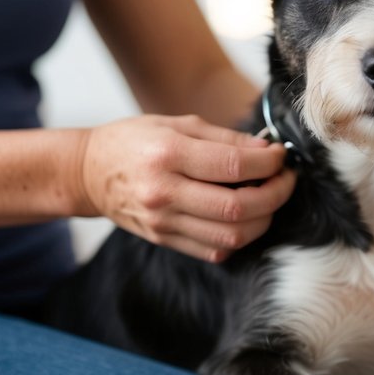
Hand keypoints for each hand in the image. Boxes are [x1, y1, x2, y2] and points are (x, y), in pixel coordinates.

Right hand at [76, 114, 294, 261]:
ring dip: (263, 220)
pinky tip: (244, 218)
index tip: (280, 157)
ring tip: (268, 199)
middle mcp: (164, 192)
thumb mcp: (176, 123)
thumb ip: (224, 138)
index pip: (234, 165)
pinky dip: (239, 238)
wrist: (88, 173)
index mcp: (168, 154)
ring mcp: (163, 222)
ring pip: (231, 235)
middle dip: (275, 195)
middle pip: (238, 207)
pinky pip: (214, 251)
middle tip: (285, 180)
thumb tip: (267, 151)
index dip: (269, 163)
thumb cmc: (134, 141)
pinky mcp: (164, 240)